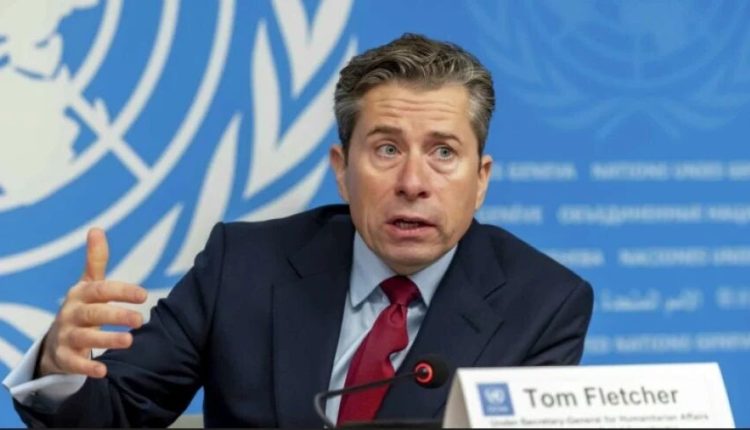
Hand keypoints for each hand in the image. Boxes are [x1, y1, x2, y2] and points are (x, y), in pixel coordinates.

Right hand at [37, 228, 147, 377]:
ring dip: (107, 340)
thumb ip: (95, 260)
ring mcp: (65, 336)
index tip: (144, 295)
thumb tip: (96, 229)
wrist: (55, 341)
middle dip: (116, 316)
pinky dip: (87, 368)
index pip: (101, 290)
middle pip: (93, 314)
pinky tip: (104, 372)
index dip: (121, 291)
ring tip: (130, 342)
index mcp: (80, 294)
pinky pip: (74, 364)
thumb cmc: (81, 308)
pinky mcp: (63, 357)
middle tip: (141, 320)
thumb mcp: (87, 284)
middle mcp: (71, 314)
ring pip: (85, 338)